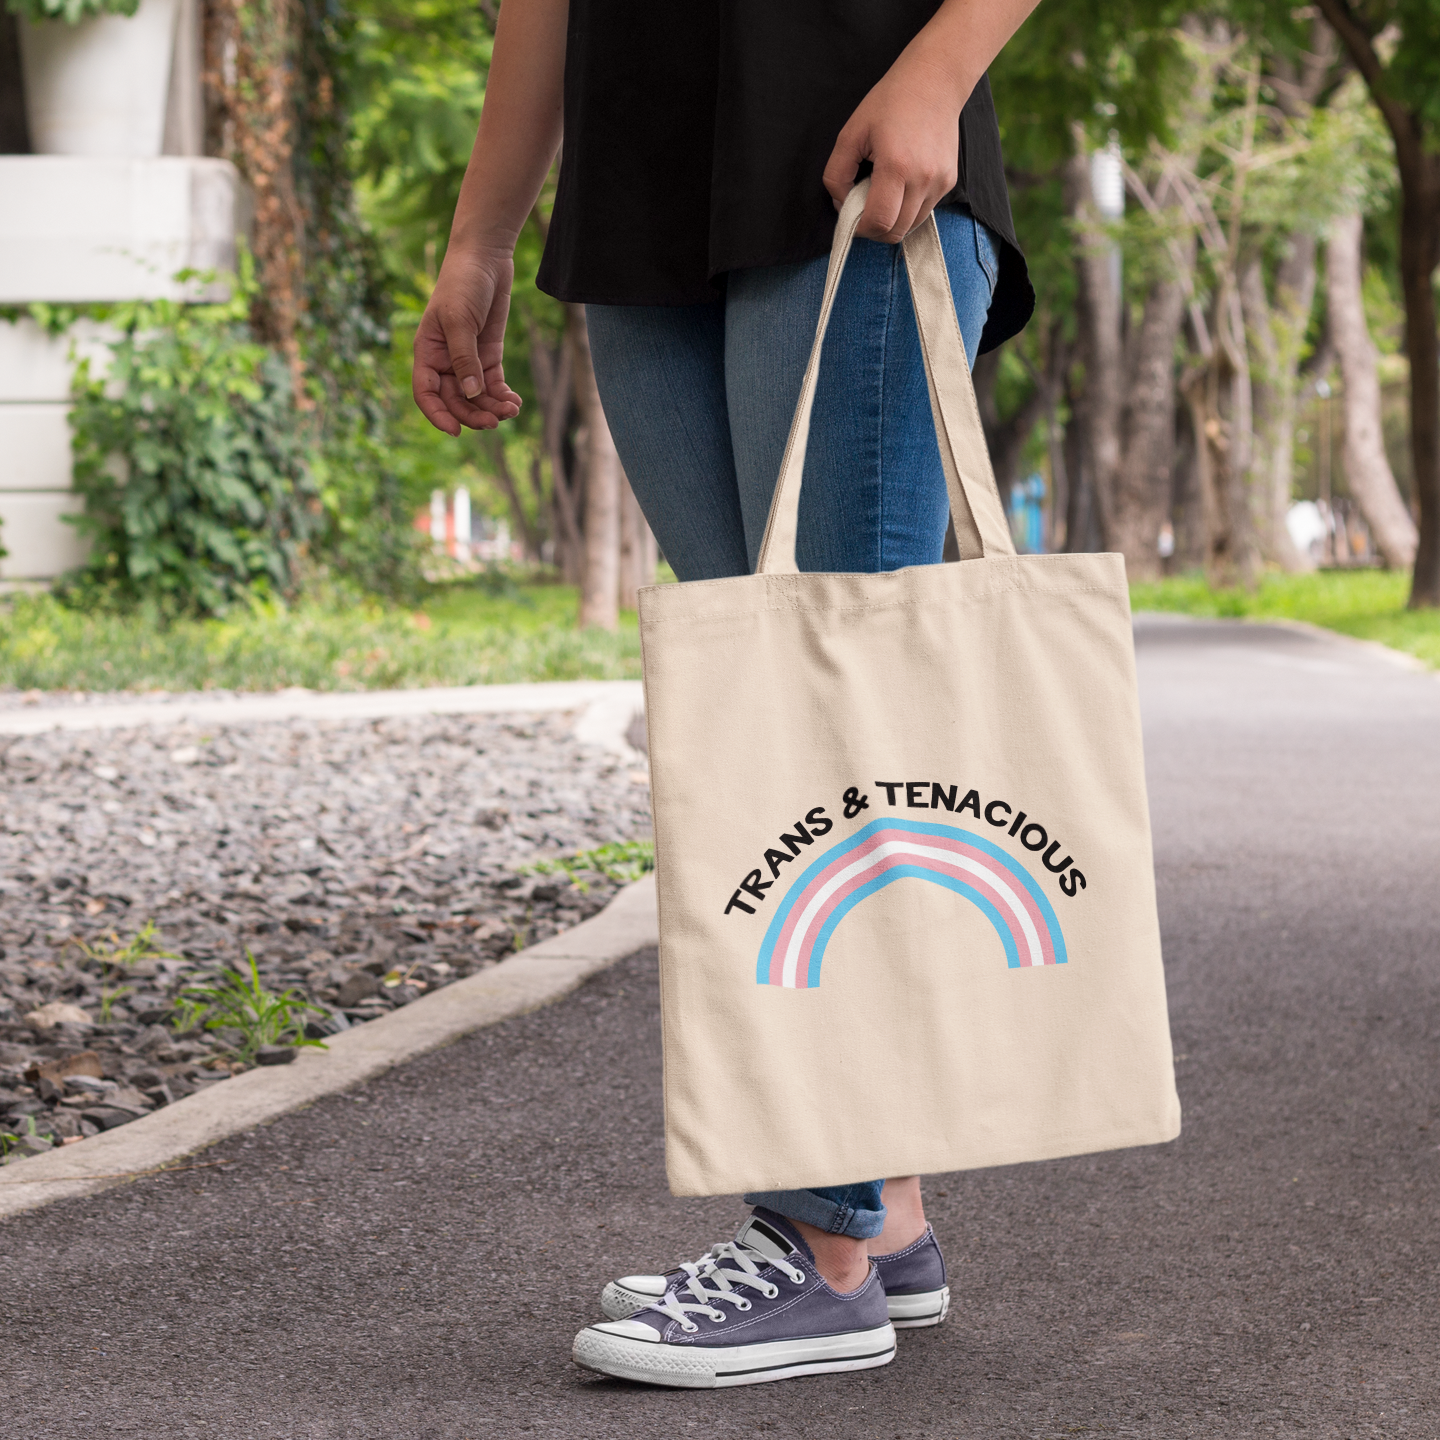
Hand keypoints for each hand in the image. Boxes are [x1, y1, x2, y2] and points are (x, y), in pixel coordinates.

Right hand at [412, 246, 523, 435]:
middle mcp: (445, 360)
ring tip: (512, 410)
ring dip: (492, 408)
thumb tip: (470, 394)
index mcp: (427, 352)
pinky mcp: (489, 355)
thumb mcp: (460, 321)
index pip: (426, 393)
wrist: (486, 258)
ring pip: (477, 397)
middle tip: (495, 422)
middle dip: (474, 415)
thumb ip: (464, 359)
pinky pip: (493, 385)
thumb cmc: (463, 284)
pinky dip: (503, 396)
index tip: (456, 431)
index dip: (438, 415)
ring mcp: (468, 360)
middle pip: (455, 400)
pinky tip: (515, 402)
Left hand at [823, 52, 967, 243]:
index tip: (851, 215)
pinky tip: (900, 186)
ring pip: (911, 227)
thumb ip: (837, 174)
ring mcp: (940, 183)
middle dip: (874, 229)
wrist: (935, 81)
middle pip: (895, 232)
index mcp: (897, 167)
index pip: (878, 222)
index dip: (860, 228)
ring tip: (882, 194)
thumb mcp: (851, 133)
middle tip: (863, 208)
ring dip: (892, 221)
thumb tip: (841, 204)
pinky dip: (907, 210)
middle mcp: (923, 179)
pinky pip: (924, 212)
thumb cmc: (891, 102)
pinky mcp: (949, 182)